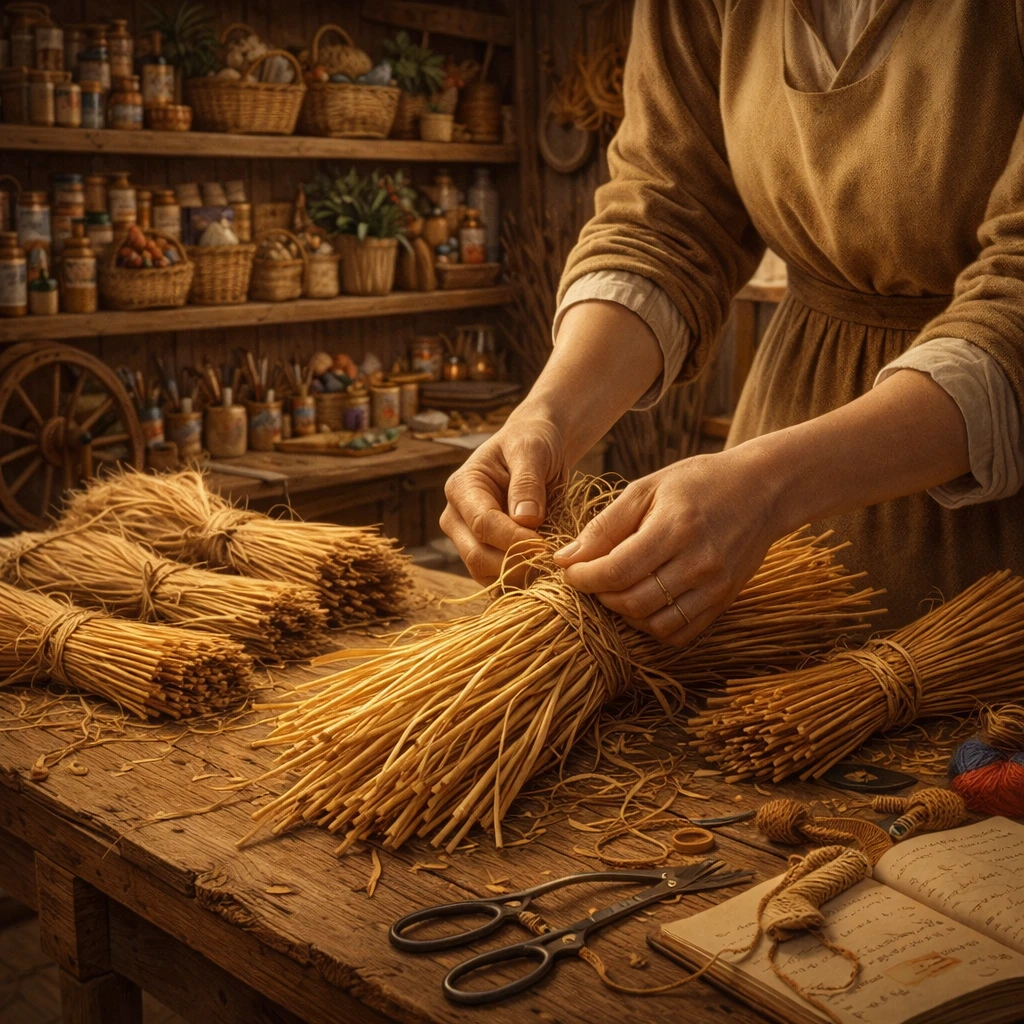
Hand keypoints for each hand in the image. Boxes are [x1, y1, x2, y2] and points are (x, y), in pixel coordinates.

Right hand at [441, 413, 567, 584]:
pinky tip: (545, 572)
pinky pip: (498, 580)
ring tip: (551, 564)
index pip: (482, 525)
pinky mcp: (484, 555)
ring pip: (485, 574)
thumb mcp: (532, 450)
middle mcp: (457, 517)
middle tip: (553, 559)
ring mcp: (468, 539)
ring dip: (520, 576)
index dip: (514, 539)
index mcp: (462, 488)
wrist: (538, 450)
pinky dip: (522, 581)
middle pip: (477, 556)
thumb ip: (527, 482)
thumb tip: (526, 518)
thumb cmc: (533, 443)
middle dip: (517, 562)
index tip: (546, 545)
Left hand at [553, 443, 784, 644]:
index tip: (570, 570)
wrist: (762, 490)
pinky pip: (680, 634)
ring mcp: (715, 587)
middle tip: (591, 579)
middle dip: (600, 596)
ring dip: (624, 614)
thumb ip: (605, 526)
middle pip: (633, 602)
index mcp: (675, 528)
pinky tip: (644, 603)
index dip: (584, 577)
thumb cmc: (698, 482)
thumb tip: (566, 558)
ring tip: (616, 590)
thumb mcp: (646, 489)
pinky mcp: (725, 601)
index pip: (617, 570)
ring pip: (655, 624)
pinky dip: (653, 627)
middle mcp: (699, 562)